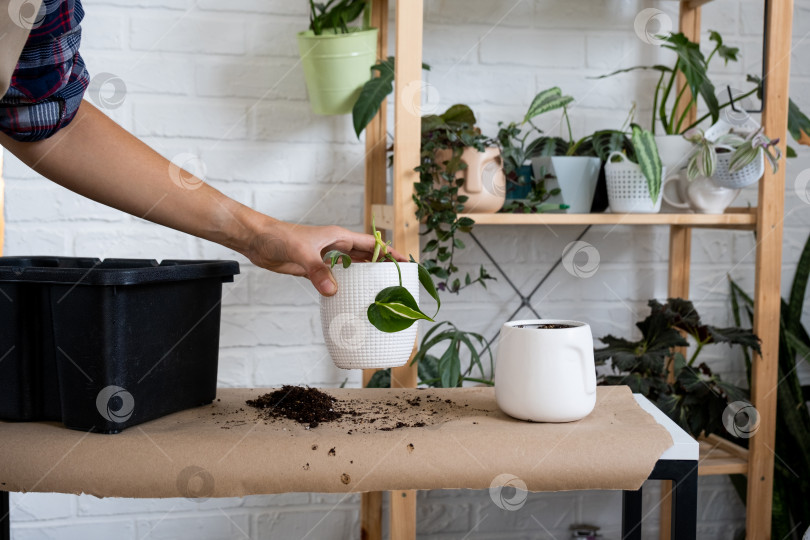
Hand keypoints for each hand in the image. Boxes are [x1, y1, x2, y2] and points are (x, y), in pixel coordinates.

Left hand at [243, 219, 405, 295]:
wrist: (258, 240)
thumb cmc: (279, 237)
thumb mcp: (301, 253)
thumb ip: (318, 270)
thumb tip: (332, 291)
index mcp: (339, 237)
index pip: (371, 244)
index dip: (389, 252)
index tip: (405, 262)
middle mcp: (336, 246)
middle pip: (366, 256)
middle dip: (381, 266)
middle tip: (396, 282)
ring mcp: (325, 257)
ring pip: (352, 267)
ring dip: (364, 276)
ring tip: (379, 291)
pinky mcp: (314, 268)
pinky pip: (336, 278)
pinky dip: (344, 286)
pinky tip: (350, 296)